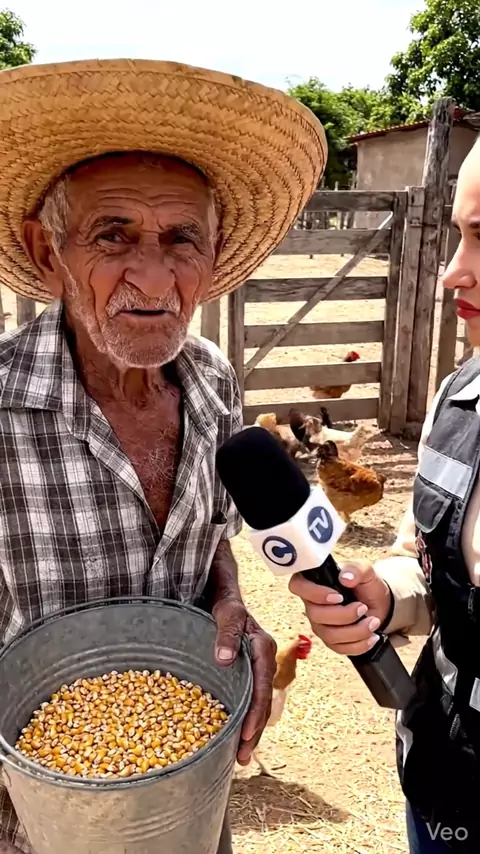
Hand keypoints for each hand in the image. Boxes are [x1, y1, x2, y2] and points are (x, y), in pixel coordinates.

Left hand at [212, 595, 276, 764]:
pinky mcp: (247, 673)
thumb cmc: (225, 603)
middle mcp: (264, 662)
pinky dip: (244, 718)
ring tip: (241, 756)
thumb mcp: (227, 613)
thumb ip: (227, 633)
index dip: (256, 713)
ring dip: (251, 730)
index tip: (246, 735)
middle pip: (263, 702)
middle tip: (243, 757)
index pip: (262, 687)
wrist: (225, 595)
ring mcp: (256, 669)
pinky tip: (235, 735)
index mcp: (263, 649)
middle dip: (255, 732)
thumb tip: (223, 659)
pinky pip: (249, 698)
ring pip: (258, 704)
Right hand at [288, 560, 392, 655]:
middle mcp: (312, 604)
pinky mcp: (331, 641)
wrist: (377, 603)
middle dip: (345, 615)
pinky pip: (339, 648)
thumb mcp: (365, 571)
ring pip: (329, 635)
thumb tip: (345, 578)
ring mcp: (320, 624)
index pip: (298, 586)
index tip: (338, 597)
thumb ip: (355, 569)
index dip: (314, 593)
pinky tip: (372, 636)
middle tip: (363, 607)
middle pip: (316, 615)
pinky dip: (359, 644)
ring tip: (373, 622)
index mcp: (314, 581)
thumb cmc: (366, 584)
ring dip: (356, 631)